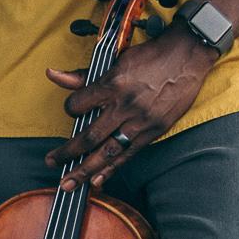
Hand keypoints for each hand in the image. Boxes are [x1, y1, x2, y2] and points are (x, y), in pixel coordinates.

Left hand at [45, 30, 215, 188]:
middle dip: (66, 153)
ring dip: (84, 170)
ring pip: (107, 152)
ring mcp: (140, 121)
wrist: (187, 55)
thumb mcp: (116, 60)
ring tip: (68, 183)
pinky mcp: (154, 130)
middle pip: (88, 137)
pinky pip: (128, 154)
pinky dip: (111, 170)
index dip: (70, 109)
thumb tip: (52, 74)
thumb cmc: (151, 55)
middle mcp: (124, 106)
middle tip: (50, 162)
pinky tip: (97, 181)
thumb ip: (83, 75)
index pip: (78, 105)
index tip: (72, 110)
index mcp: (112, 84)